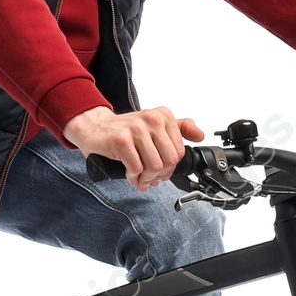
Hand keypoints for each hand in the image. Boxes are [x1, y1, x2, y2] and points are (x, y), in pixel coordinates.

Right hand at [63, 105, 205, 189]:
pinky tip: (130, 174)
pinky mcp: (121, 139)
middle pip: (168, 161)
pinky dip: (133, 176)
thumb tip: (200, 135)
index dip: (170, 168)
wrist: (94, 127)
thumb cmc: (125, 130)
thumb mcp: (154, 126)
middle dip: (159, 175)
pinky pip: (136, 167)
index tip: (161, 172)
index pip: (179, 152)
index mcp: (163, 116)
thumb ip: (179, 128)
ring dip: (146, 178)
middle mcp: (152, 119)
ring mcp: (136, 128)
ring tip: (139, 179)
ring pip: (154, 166)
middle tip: (149, 179)